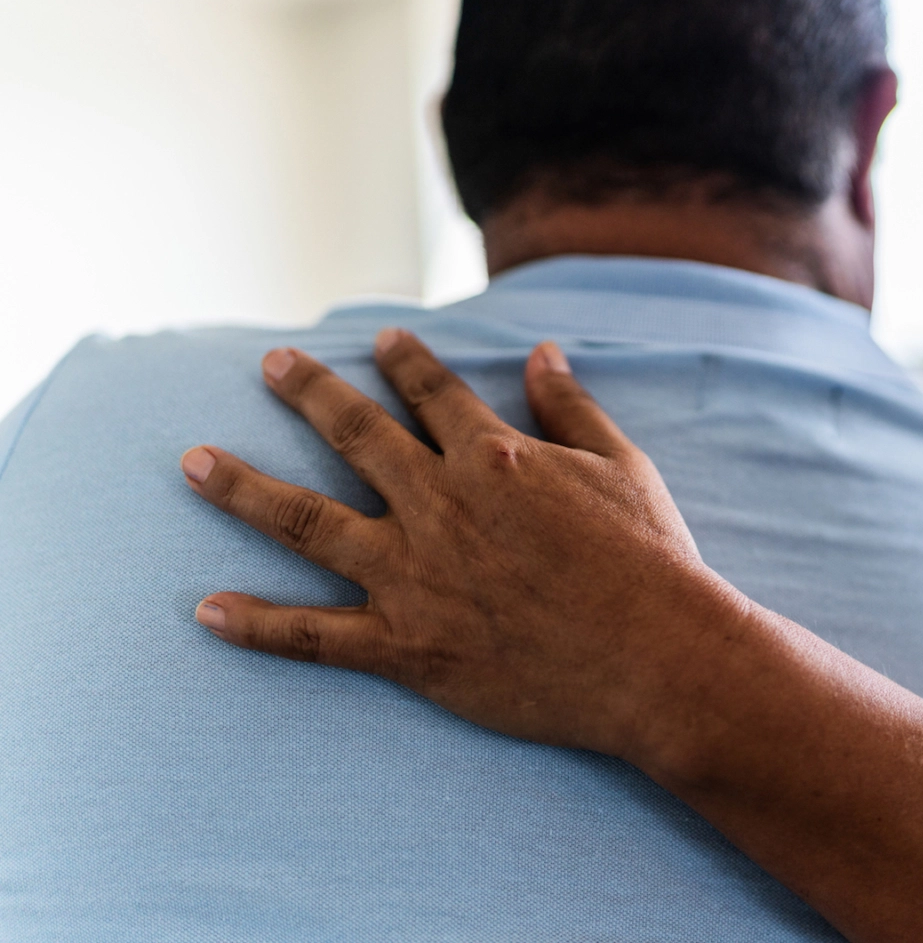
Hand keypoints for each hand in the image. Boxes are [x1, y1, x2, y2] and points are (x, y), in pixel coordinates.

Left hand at [181, 330, 752, 761]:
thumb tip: (542, 353)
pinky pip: (315, 635)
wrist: (654, 657)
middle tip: (271, 364)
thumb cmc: (649, 560)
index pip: (431, 393)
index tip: (380, 340)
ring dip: (244, 488)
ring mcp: (414, 576)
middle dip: (308, 393)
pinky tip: (207, 609)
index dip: (403, 361)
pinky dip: (258, 624)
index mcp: (492, 457)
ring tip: (194, 462)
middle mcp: (439, 505)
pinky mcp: (407, 647)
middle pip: (354, 434)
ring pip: (307, 522)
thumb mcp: (622, 466)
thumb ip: (572, 407)